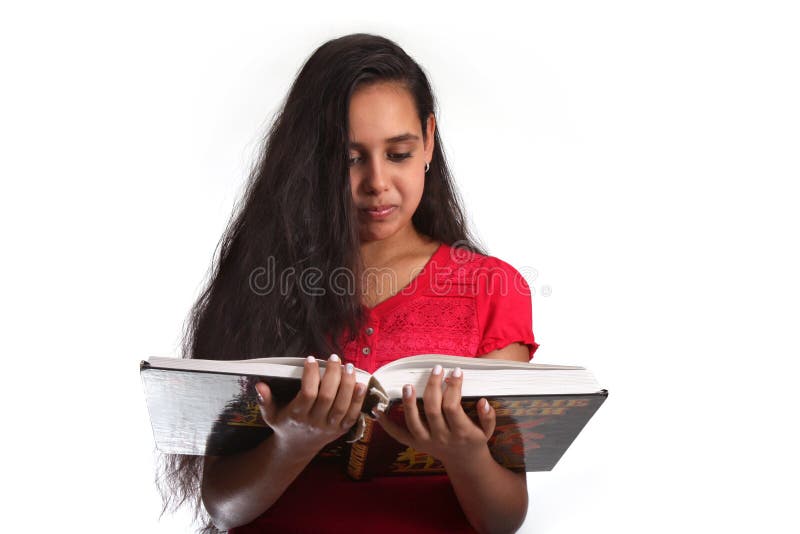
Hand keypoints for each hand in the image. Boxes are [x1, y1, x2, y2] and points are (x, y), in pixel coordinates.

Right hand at [254, 354, 366, 456]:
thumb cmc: (285, 424)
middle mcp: (314, 422)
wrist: (297, 447)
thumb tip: (259, 385)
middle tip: (334, 358)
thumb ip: (264, 400)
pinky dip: (358, 400)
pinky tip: (361, 384)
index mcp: (297, 416)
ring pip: (342, 405)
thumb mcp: (270, 414)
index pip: (307, 393)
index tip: (311, 359)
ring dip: (347, 384)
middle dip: (332, 375)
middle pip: (327, 397)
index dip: (311, 375)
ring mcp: (330, 427)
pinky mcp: (342, 430)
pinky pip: (353, 415)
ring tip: (349, 366)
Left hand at [374, 364, 495, 466]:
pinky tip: (377, 410)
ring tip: (407, 384)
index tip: (455, 371)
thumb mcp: (489, 431)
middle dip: (433, 387)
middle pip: (432, 410)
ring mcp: (427, 442)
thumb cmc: (476, 440)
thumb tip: (483, 401)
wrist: (465, 464)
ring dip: (408, 403)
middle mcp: (442, 438)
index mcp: (461, 432)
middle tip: (436, 368)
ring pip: (414, 422)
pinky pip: (398, 435)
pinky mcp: (416, 444)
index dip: (453, 387)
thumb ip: (488, 417)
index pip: (452, 406)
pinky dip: (386, 424)